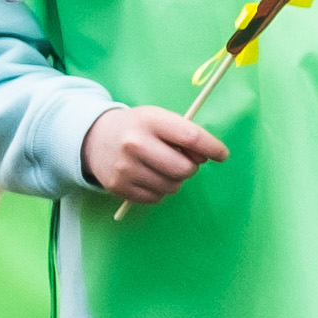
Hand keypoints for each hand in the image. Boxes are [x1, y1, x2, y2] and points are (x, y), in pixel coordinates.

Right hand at [80, 104, 224, 202]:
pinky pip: (156, 198)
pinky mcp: (119, 187)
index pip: (191, 137)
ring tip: (163, 167)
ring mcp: (125, 168)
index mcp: (150, 120)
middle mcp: (135, 144)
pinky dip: (160, 190)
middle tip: (184, 161)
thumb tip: (206, 157)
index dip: (213, 148)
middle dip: (191, 167)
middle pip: (184, 168)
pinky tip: (150, 176)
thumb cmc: (138, 127)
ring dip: (175, 180)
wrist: (95, 138)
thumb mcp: (159, 119)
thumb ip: (184, 134)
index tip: (222, 154)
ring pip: (172, 187)